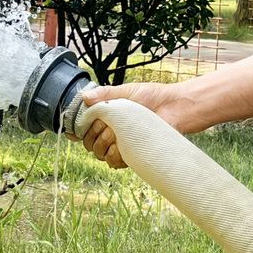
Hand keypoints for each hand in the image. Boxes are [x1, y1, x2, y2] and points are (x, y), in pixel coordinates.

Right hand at [74, 81, 197, 168]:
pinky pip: (115, 161)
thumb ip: (104, 94)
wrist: (175, 108)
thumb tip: (84, 97)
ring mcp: (122, 143)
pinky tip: (121, 147)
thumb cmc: (153, 96)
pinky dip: (114, 156)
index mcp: (107, 115)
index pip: (85, 126)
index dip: (78, 130)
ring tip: (114, 136)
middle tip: (103, 128)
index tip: (76, 130)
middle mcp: (112, 130)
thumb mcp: (126, 91)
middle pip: (89, 143)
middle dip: (92, 137)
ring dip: (103, 147)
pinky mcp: (132, 153)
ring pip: (100, 154)